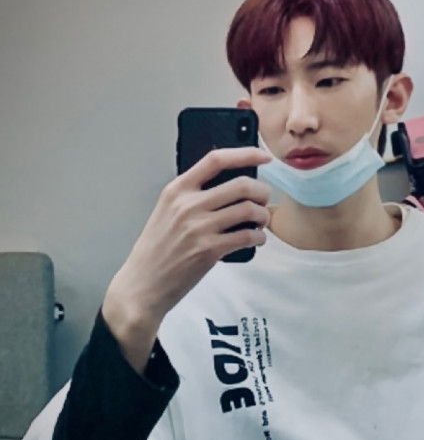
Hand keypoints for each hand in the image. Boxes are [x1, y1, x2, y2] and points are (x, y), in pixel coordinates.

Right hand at [102, 147, 271, 371]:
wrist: (143, 285)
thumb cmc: (156, 251)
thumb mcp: (166, 212)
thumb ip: (192, 196)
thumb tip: (229, 187)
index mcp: (176, 190)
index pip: (215, 160)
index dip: (246, 154)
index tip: (264, 157)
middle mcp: (188, 205)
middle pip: (241, 184)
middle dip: (262, 191)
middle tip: (264, 199)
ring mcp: (199, 227)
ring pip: (249, 209)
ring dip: (263, 215)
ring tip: (261, 222)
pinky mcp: (210, 250)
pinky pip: (248, 236)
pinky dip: (259, 237)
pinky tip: (256, 239)